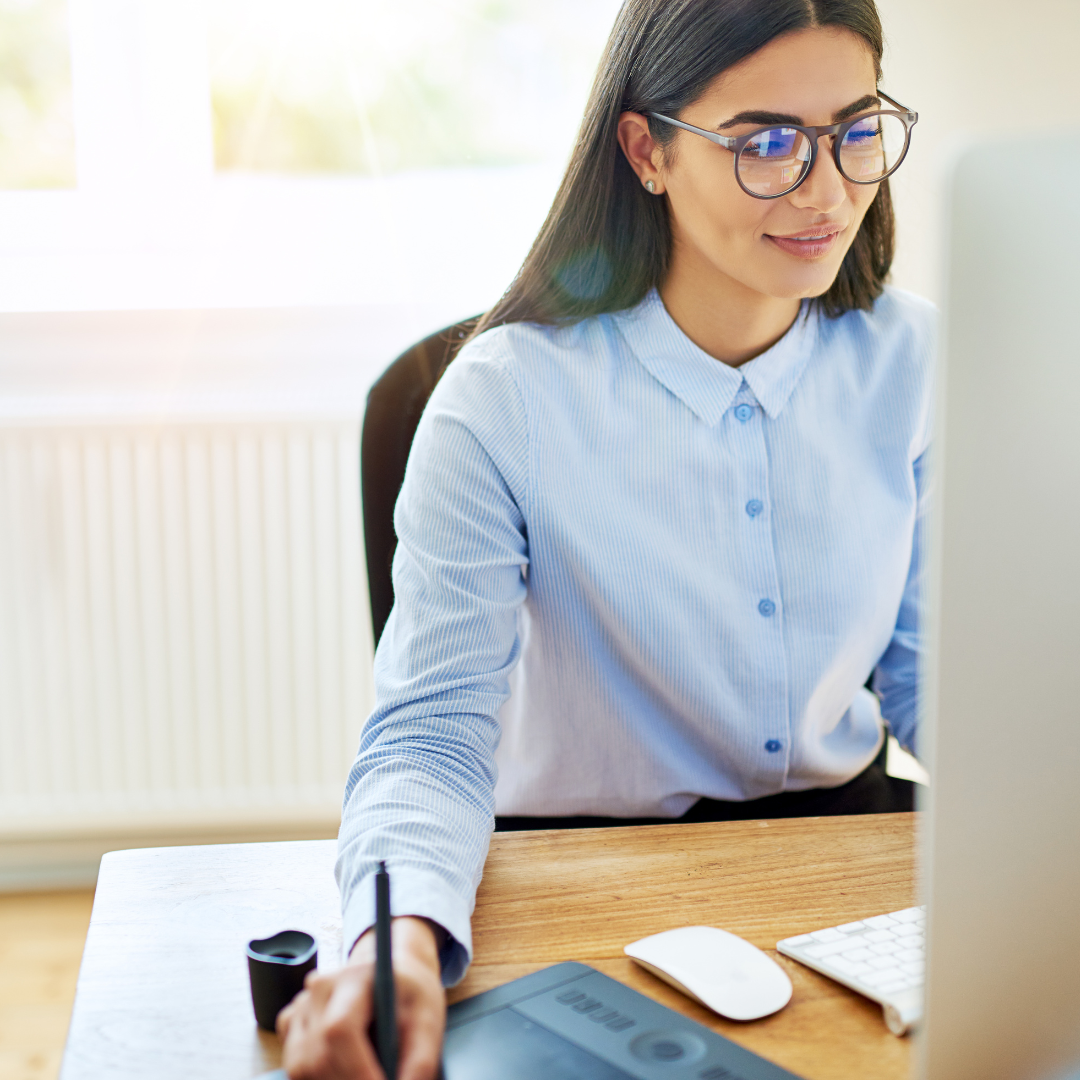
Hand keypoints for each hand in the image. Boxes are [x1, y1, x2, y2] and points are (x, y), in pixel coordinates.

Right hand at [277, 916, 444, 1079]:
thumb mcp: (428, 1019)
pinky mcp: (289, 1022)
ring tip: (365, 1074)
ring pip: (300, 1067)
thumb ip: (420, 1060)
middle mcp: (319, 989)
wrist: (393, 974)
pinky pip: (294, 1066)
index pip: (340, 1030)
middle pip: (317, 1056)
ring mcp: (300, 1005)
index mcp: (354, 978)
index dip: (356, 1071)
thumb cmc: (409, 995)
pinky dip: (317, 1078)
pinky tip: (343, 1070)